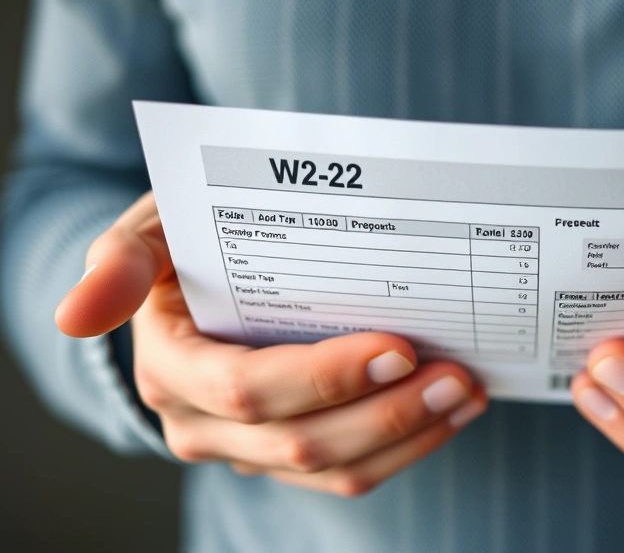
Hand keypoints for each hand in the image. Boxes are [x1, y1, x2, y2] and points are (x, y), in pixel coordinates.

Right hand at [56, 193, 486, 496]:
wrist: (200, 281)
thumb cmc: (185, 246)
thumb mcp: (149, 232)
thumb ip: (122, 261)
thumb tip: (79, 313)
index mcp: (170, 366)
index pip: (250, 387)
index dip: (326, 377)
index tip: (399, 346)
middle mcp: (202, 420)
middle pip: (301, 437)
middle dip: (388, 412)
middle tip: (454, 373)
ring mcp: (246, 446)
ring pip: (331, 467)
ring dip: (410, 437)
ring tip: (466, 393)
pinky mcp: (286, 455)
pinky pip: (346, 471)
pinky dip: (405, 446)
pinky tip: (448, 411)